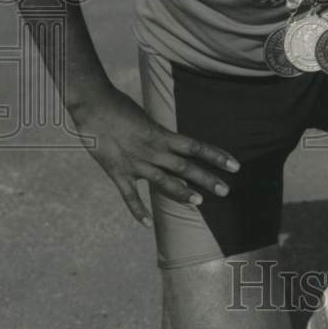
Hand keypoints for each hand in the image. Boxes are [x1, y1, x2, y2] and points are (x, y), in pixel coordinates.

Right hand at [70, 85, 238, 224]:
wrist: (92, 104)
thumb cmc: (119, 105)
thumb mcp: (145, 119)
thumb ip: (157, 135)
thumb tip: (169, 144)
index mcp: (161, 134)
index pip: (196, 147)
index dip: (217, 156)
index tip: (235, 165)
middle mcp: (153, 150)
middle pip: (186, 167)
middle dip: (207, 179)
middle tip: (226, 190)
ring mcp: (136, 163)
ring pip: (164, 182)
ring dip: (182, 192)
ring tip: (200, 202)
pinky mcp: (117, 172)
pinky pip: (130, 195)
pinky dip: (138, 210)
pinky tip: (146, 224)